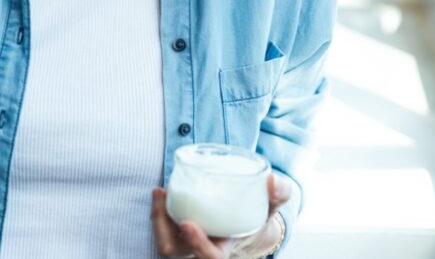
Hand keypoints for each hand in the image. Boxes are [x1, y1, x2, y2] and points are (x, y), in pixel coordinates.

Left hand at [151, 173, 289, 257]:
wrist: (240, 222)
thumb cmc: (254, 215)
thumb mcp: (269, 207)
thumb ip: (278, 195)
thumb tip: (273, 182)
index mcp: (223, 250)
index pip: (210, 257)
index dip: (197, 244)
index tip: (186, 223)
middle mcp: (201, 251)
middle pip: (173, 252)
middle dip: (161, 227)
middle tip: (161, 193)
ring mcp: (186, 245)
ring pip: (164, 242)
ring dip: (156, 218)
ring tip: (159, 191)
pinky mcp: (176, 234)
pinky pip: (161, 230)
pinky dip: (157, 212)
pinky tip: (160, 192)